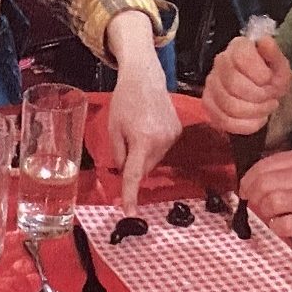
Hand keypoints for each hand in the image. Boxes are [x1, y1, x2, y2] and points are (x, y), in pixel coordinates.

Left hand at [108, 67, 181, 212]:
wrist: (145, 78)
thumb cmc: (124, 101)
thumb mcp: (113, 129)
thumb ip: (118, 154)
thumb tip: (125, 173)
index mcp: (142, 140)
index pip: (134, 175)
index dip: (130, 195)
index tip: (129, 212)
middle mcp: (162, 141)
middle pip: (145, 167)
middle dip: (134, 164)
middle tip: (125, 143)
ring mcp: (173, 136)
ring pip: (154, 160)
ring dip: (144, 154)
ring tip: (138, 130)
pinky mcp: (178, 132)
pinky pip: (162, 149)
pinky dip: (153, 146)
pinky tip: (148, 127)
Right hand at [203, 36, 291, 135]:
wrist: (266, 90)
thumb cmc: (272, 75)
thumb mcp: (280, 66)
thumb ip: (274, 54)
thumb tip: (264, 41)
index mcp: (238, 47)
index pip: (241, 57)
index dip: (258, 73)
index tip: (269, 79)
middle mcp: (220, 62)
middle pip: (233, 85)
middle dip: (258, 96)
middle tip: (271, 98)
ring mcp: (211, 84)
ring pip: (228, 106)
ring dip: (255, 112)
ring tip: (266, 108)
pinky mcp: (209, 104)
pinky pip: (223, 121)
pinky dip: (246, 125)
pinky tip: (258, 119)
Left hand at [242, 150, 291, 246]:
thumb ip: (286, 166)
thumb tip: (254, 174)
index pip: (263, 165)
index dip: (248, 178)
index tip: (244, 188)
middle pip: (263, 185)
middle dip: (252, 195)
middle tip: (252, 202)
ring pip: (270, 203)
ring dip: (264, 211)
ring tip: (269, 213)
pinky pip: (283, 225)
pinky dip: (276, 226)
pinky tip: (281, 224)